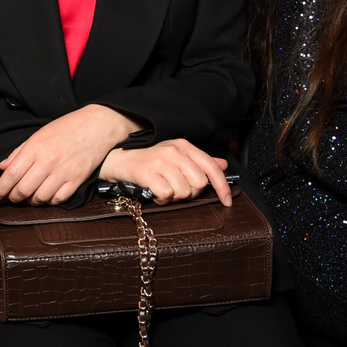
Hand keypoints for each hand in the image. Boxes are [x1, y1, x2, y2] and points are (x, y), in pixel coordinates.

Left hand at [0, 105, 140, 204]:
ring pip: (40, 198)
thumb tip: (3, 167)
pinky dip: (49, 201)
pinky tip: (46, 196)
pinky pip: (58, 199)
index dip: (1, 188)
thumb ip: (19, 152)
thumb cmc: (65, 129)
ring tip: (29, 197)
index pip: (12, 174)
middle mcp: (48, 161)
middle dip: (14, 197)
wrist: (96, 127)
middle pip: (24, 189)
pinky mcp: (77, 180)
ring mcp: (63, 172)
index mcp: (35, 148)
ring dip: (31, 201)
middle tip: (12, 197)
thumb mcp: (38, 135)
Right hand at [101, 138, 232, 205]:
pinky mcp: (148, 174)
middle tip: (177, 189)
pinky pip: (167, 195)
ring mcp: (161, 162)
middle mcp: (174, 151)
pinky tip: (155, 193)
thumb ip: (201, 161)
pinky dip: (162, 199)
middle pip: (199, 183)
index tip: (227, 201)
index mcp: (184, 146)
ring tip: (164, 190)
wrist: (119, 160)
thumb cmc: (150, 160)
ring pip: (184, 191)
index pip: (212, 167)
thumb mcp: (177, 156)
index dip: (222, 187)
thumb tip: (223, 165)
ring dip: (174, 197)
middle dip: (191, 193)